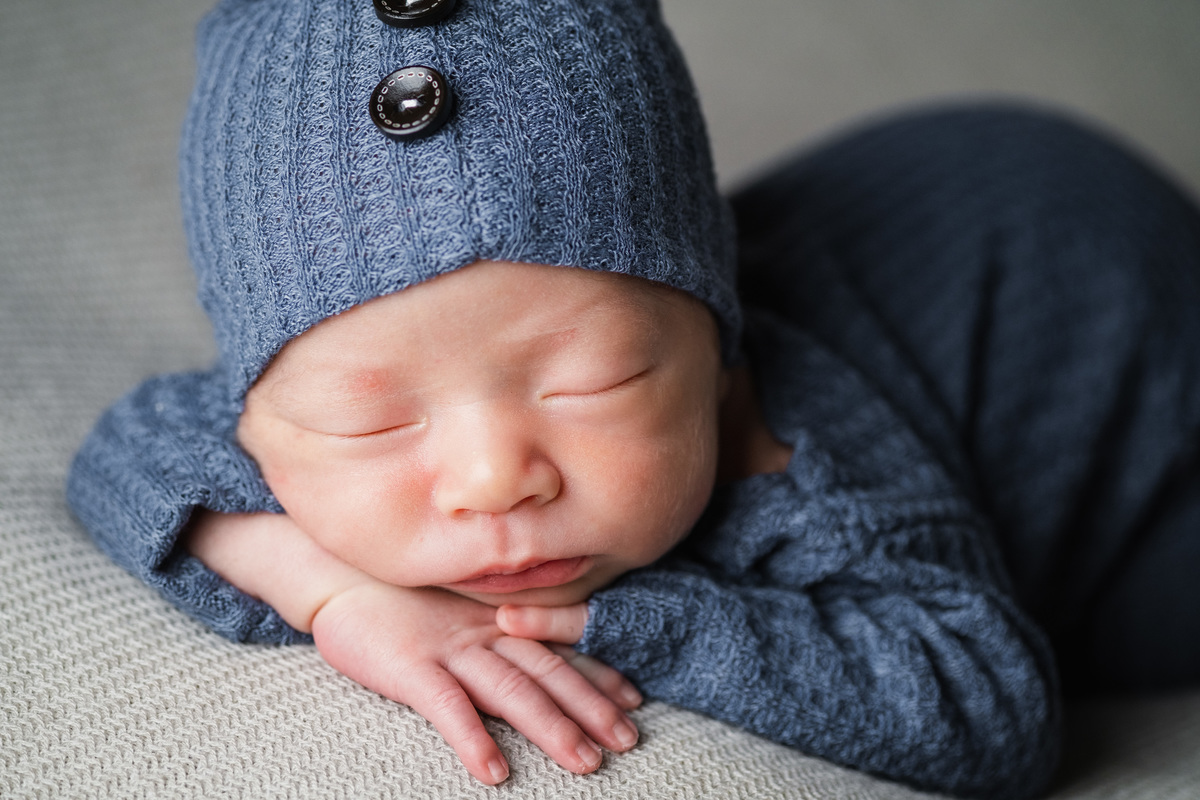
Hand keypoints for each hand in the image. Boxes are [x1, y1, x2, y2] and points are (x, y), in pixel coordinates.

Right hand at [311, 584, 640, 784]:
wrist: (335, 575)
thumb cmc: (394, 599)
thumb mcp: (452, 612)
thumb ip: (489, 632)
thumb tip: (524, 659)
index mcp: (495, 623)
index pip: (556, 651)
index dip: (597, 676)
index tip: (634, 701)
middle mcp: (483, 634)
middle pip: (548, 672)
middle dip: (592, 707)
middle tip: (629, 739)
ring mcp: (449, 649)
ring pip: (512, 690)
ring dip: (551, 727)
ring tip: (584, 762)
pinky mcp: (411, 668)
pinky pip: (447, 706)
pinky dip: (473, 738)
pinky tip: (495, 771)